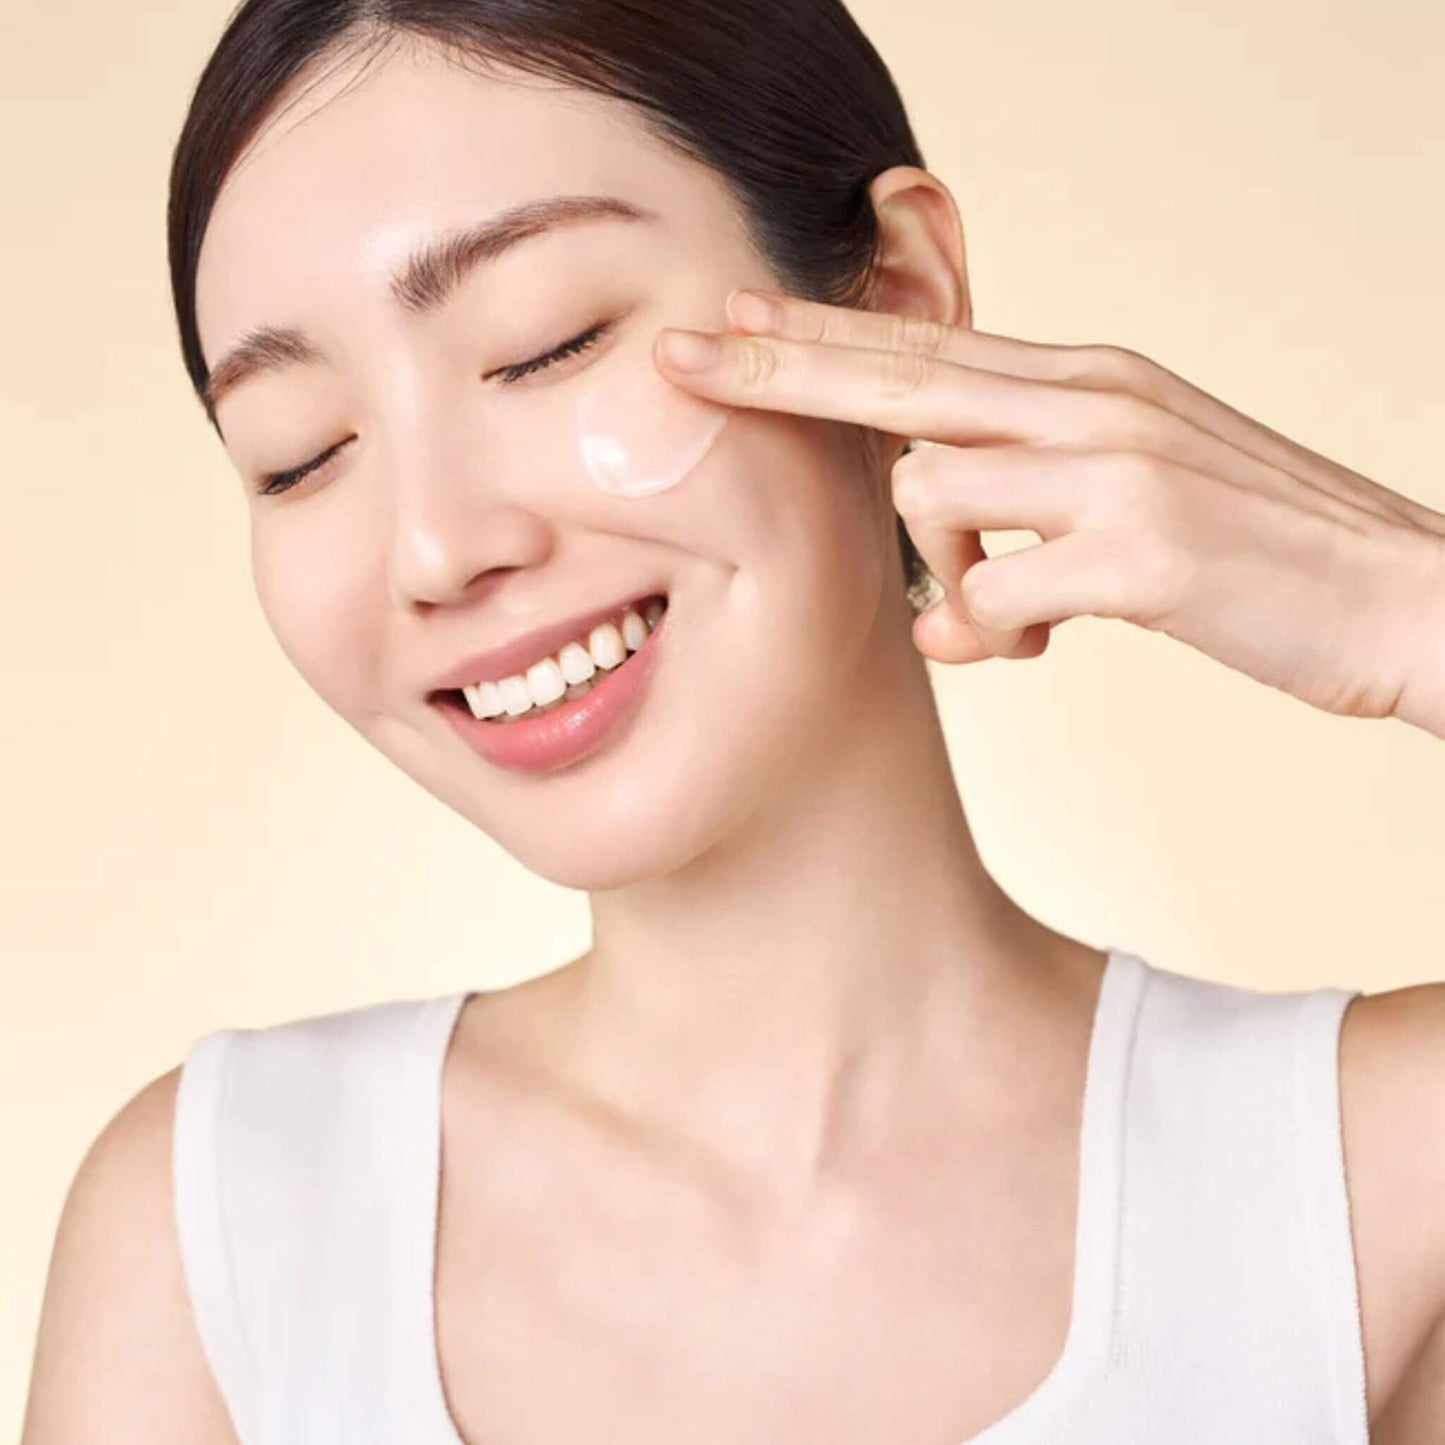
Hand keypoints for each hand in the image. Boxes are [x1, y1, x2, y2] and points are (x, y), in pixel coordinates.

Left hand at [653, 290, 1444, 735]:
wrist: (1404, 596)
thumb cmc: (1259, 553)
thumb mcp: (1140, 487)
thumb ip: (1036, 505)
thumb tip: (942, 588)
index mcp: (1093, 381)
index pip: (930, 345)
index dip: (822, 333)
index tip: (735, 318)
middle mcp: (1096, 404)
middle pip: (902, 378)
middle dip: (780, 370)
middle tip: (679, 357)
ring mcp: (1119, 472)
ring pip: (937, 495)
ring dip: (949, 576)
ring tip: (1013, 624)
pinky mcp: (1144, 554)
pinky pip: (995, 595)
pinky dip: (988, 638)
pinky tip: (1032, 651)